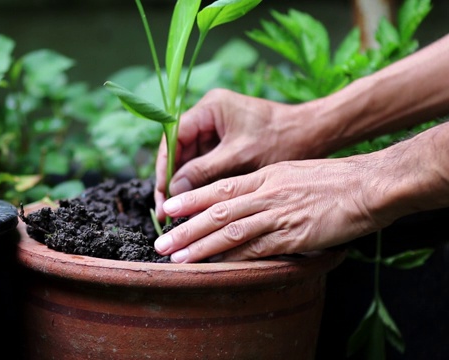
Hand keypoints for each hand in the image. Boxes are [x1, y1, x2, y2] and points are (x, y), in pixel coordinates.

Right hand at [154, 89, 324, 218]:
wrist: (316, 136)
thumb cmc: (283, 140)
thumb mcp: (240, 158)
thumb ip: (204, 171)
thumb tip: (174, 190)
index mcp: (210, 108)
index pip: (173, 137)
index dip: (164, 167)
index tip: (162, 194)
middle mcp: (208, 115)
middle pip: (178, 150)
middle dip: (172, 180)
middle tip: (165, 211)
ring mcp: (217, 130)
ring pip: (189, 160)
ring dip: (184, 185)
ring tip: (177, 214)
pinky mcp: (226, 144)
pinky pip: (204, 165)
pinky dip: (199, 185)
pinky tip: (194, 206)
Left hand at [154, 155, 389, 261]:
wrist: (368, 185)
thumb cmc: (334, 179)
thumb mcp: (292, 171)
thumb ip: (267, 184)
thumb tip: (245, 199)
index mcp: (265, 175)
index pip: (220, 188)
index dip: (192, 199)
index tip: (169, 208)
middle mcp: (266, 193)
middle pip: (217, 211)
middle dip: (186, 227)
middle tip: (162, 241)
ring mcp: (279, 214)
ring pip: (231, 230)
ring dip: (201, 245)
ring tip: (178, 257)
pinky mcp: (294, 235)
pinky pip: (258, 248)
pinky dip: (234, 257)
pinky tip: (217, 266)